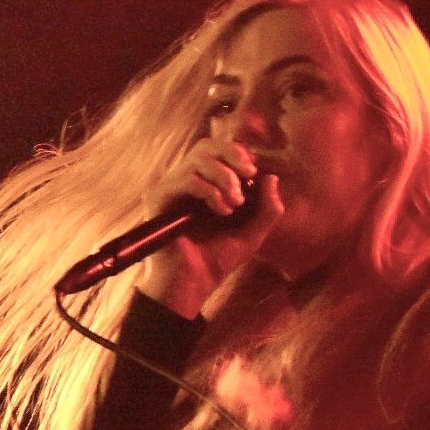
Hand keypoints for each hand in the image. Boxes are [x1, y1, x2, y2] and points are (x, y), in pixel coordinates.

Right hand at [135, 138, 283, 316]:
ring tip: (235, 203)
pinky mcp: (158, 197)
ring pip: (198, 158)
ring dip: (224, 176)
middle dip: (232, 155)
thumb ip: (267, 208)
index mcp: (205, 183)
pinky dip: (210, 191)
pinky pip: (187, 178)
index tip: (254, 174)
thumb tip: (271, 177)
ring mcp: (170, 187)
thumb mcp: (253, 233)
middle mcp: (185, 181)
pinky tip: (221, 211)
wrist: (194, 283)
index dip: (239, 154)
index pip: (219, 150)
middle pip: (207, 145)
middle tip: (248, 174)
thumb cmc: (219, 259)